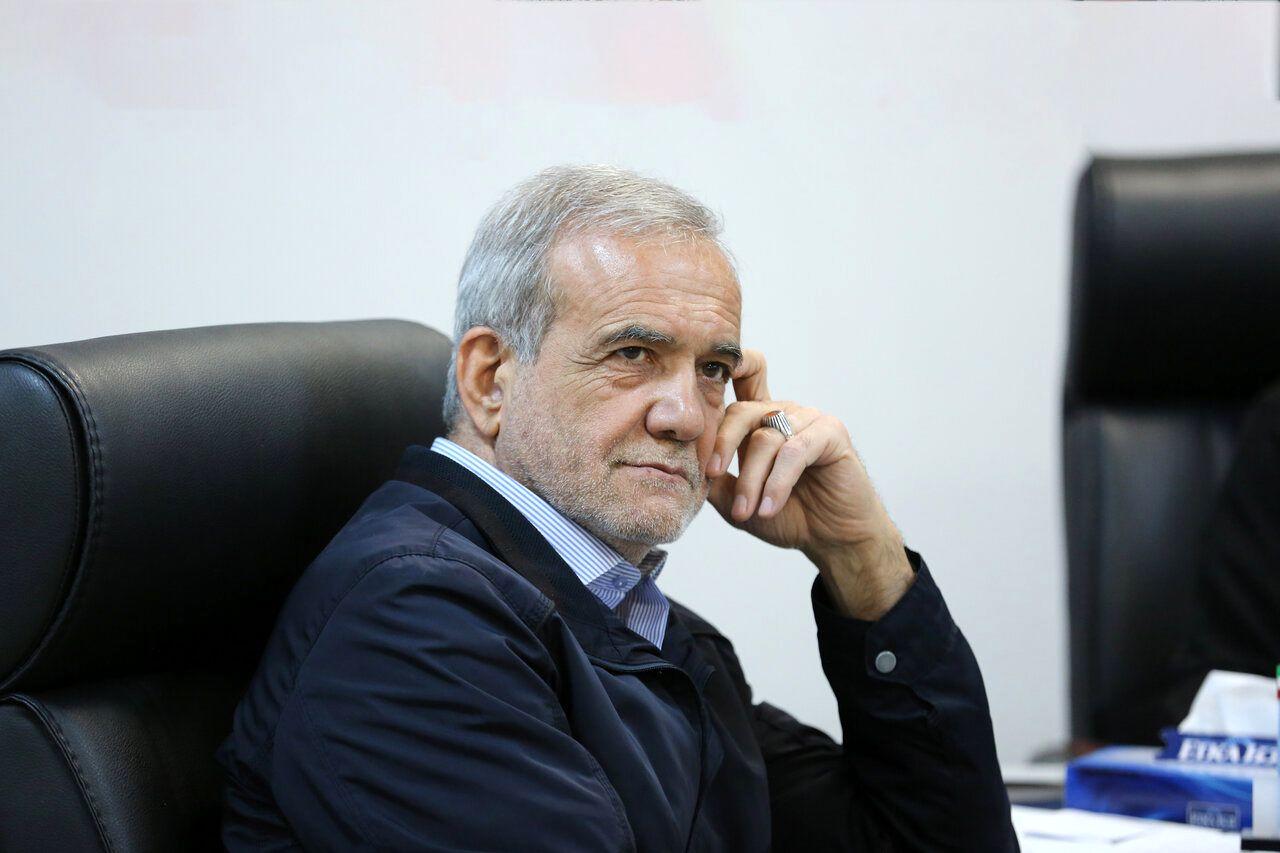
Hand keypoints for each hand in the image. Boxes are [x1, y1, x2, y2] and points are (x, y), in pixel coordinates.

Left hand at [705, 349, 913, 618]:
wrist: (832, 539)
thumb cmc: (790, 516)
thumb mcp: (740, 502)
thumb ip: (715, 481)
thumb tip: (684, 465)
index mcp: (760, 421)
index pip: (742, 380)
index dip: (728, 366)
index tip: (701, 374)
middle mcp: (783, 413)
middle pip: (742, 411)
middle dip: (723, 444)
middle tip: (713, 475)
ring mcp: (808, 420)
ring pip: (766, 438)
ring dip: (752, 479)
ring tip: (747, 512)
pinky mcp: (830, 433)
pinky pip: (794, 451)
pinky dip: (778, 482)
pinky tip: (768, 507)